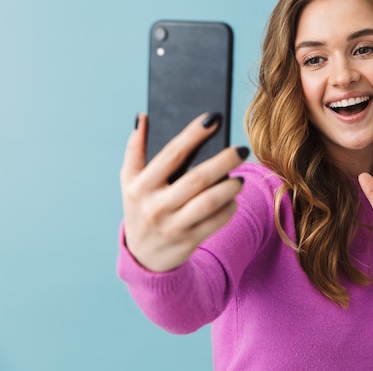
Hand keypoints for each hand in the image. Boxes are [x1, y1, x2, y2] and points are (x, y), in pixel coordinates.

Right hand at [120, 113, 247, 271]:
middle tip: (241, 149)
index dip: (193, 134)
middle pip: (197, 179)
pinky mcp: (189, 241)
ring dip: (230, 187)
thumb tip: (142, 117)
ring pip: (209, 202)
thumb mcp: (129, 182)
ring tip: (241, 178)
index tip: (214, 118)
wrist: (143, 257)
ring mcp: (173, 226)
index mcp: (141, 186)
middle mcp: (156, 206)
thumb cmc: (140, 207)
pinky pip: (216, 222)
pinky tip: (234, 198)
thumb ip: (134, 149)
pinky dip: (229, 208)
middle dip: (223, 161)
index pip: (171, 154)